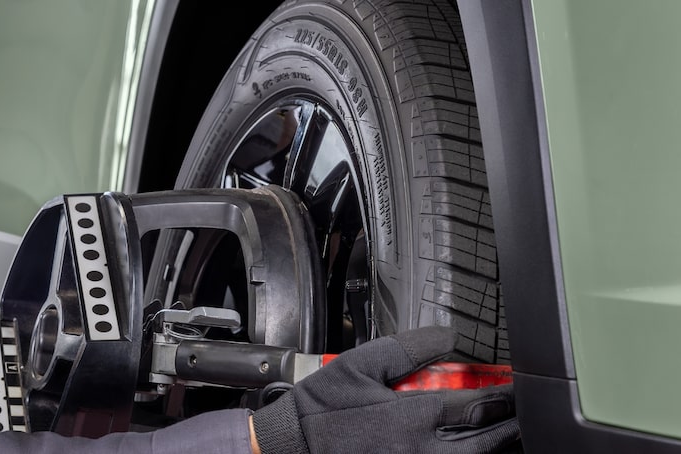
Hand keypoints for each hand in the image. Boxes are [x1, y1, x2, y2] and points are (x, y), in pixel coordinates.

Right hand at [251, 327, 519, 452]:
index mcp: (414, 415)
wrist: (291, 447)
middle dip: (512, 426)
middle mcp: (424, 450)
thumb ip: (408, 348)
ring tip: (506, 434)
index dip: (506, 396)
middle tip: (524, 414)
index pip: (480, 405)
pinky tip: (473, 450)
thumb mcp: (360, 364)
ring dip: (497, 448)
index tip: (517, 388)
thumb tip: (450, 337)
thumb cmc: (321, 409)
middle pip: (490, 442)